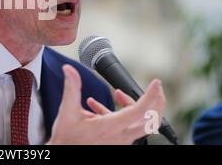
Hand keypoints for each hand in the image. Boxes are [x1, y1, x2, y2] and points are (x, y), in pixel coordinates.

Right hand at [47, 65, 165, 144]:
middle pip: (151, 120)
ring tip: (118, 93)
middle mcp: (120, 135)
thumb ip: (71, 88)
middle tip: (155, 88)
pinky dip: (122, 112)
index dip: (150, 96)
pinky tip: (100, 105)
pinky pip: (129, 125)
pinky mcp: (118, 140)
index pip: (139, 111)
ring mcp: (121, 140)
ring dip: (135, 105)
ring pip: (142, 123)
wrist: (64, 150)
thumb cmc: (67, 137)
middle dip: (156, 102)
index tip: (156, 83)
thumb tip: (69, 70)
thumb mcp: (67, 111)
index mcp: (110, 127)